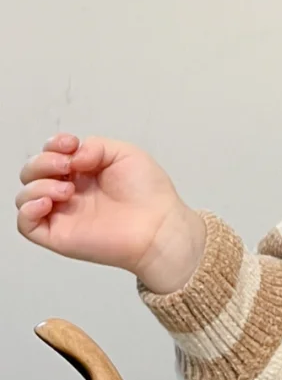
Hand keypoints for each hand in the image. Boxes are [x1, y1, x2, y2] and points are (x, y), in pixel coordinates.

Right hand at [15, 134, 205, 293]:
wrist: (159, 225)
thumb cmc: (149, 193)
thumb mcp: (124, 153)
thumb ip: (94, 146)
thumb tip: (72, 156)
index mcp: (83, 171)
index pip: (50, 153)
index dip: (53, 144)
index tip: (70, 144)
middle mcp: (69, 191)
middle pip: (32, 172)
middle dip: (42, 162)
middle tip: (68, 165)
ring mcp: (62, 214)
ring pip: (25, 196)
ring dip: (38, 185)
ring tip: (68, 189)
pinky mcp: (58, 235)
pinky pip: (25, 224)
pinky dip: (28, 210)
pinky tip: (47, 202)